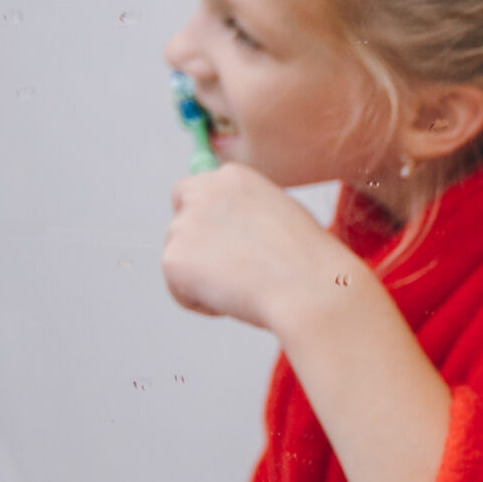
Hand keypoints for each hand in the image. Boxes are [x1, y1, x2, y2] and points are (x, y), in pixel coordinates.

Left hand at [162, 163, 366, 333]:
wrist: (310, 288)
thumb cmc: (310, 261)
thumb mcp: (283, 216)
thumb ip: (247, 214)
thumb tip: (229, 232)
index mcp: (233, 177)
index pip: (193, 191)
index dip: (205, 219)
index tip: (218, 242)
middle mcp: (203, 193)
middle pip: (178, 222)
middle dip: (195, 247)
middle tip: (229, 274)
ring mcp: (183, 225)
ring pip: (180, 259)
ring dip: (204, 278)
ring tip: (247, 289)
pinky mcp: (172, 259)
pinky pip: (180, 291)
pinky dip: (203, 304)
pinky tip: (237, 301)